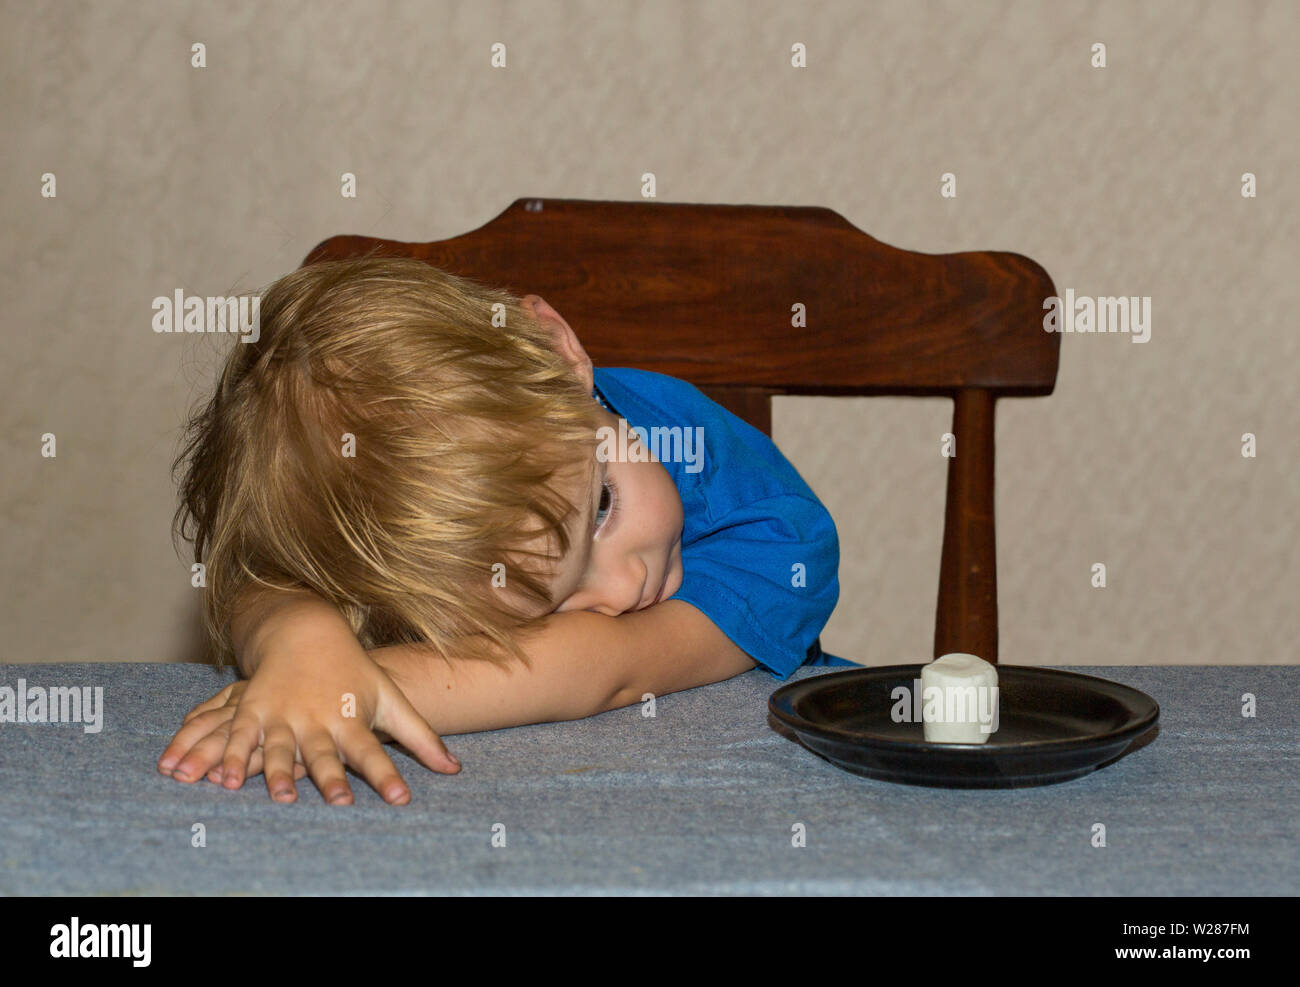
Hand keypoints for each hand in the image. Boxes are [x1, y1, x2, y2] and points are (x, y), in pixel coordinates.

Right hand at [157, 619, 459, 804]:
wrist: (307, 633)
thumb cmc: (354, 675)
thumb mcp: (390, 700)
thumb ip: (421, 737)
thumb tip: (456, 769)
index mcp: (352, 718)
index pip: (374, 751)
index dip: (387, 775)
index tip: (402, 798)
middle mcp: (318, 719)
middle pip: (326, 754)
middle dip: (332, 779)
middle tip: (341, 803)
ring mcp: (284, 713)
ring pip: (281, 748)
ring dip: (279, 773)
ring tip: (282, 796)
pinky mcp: (253, 709)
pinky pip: (240, 736)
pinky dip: (230, 757)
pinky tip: (223, 780)